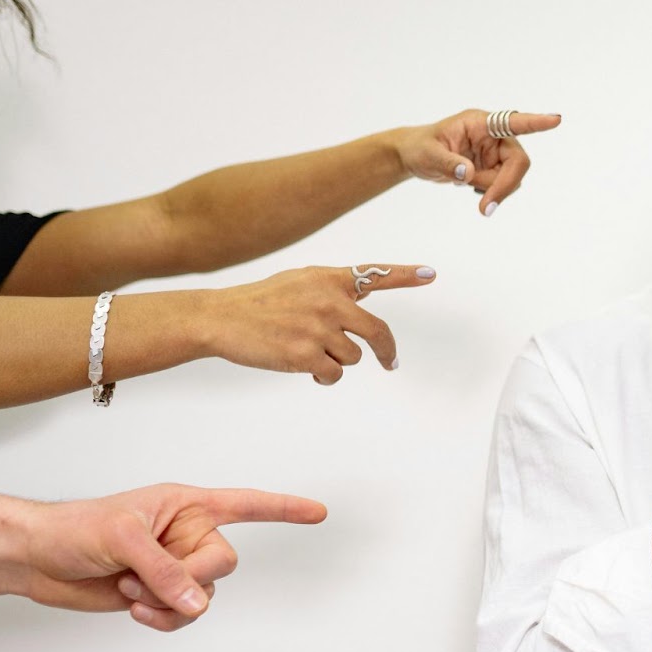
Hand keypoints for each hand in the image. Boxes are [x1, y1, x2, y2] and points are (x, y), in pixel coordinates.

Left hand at [0, 484, 326, 630]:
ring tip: (131, 590)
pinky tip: (136, 608)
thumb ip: (164, 569)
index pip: (247, 505)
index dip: (285, 509)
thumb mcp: (122, 539)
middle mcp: (187, 536)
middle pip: (223, 565)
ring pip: (206, 597)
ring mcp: (175, 567)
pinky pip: (185, 615)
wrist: (39, 559)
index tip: (318, 512)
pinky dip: (163, 618)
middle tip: (154, 578)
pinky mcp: (161, 595)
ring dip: (170, 602)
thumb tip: (195, 601)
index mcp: (187, 506)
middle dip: (191, 578)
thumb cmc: (74, 528)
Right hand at [197, 263, 435, 383]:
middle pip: (377, 332)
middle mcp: (329, 300)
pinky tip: (302, 366)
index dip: (405, 275)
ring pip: (353, 357)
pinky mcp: (307, 354)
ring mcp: (319, 328)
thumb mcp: (299, 283)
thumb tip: (360, 312)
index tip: (430, 274)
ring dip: (336, 361)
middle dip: (386, 352)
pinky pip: (334, 374)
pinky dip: (324, 377)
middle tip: (390, 363)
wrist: (220, 318)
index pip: (374, 275)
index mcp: (328, 279)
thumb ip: (332, 292)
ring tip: (307, 350)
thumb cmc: (260, 303)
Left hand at [392, 108, 561, 215]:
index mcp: (479, 123)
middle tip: (485, 208)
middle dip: (504, 185)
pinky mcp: (495, 167)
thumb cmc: (420, 148)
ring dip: (495, 191)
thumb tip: (468, 174)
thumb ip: (447, 163)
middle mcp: (493, 136)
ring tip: (466, 188)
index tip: (555, 120)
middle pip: (518, 161)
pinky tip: (471, 188)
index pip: (512, 122)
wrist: (416, 157)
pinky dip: (492, 193)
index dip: (535, 122)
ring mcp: (496, 153)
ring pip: (512, 177)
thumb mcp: (428, 155)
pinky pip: (504, 185)